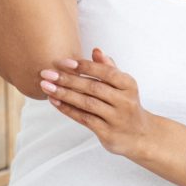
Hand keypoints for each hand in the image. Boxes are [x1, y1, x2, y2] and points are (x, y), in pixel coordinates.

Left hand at [39, 48, 156, 158]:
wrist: (140, 135)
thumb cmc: (125, 103)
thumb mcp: (123, 85)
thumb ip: (109, 68)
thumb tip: (96, 50)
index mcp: (129, 85)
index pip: (105, 72)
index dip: (84, 67)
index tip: (63, 62)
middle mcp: (125, 101)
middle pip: (93, 88)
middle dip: (67, 79)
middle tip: (47, 73)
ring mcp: (116, 118)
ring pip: (86, 103)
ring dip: (64, 94)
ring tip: (46, 86)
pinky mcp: (108, 133)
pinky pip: (84, 118)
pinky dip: (67, 109)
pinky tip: (54, 102)